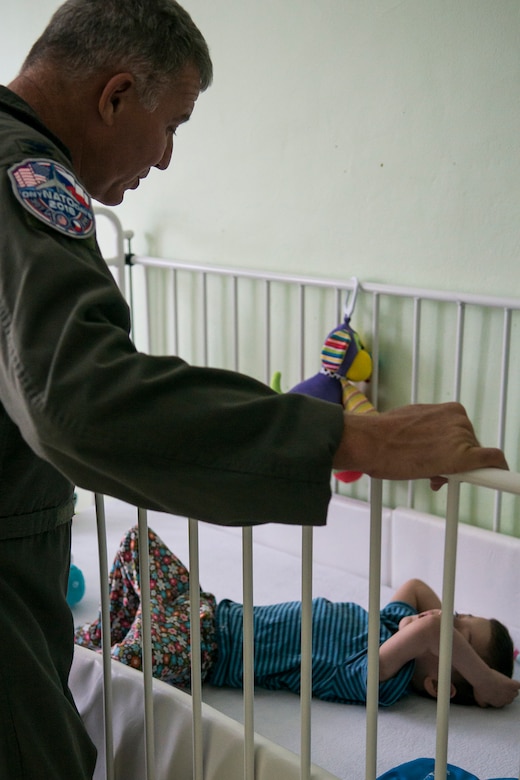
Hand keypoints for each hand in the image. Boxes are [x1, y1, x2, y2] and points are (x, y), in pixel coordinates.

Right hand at [332, 402, 507, 481]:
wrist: (372, 442)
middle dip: (454, 460)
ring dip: (456, 469)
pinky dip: (498, 471)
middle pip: (469, 446)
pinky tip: (500, 479)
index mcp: (448, 410)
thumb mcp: (411, 425)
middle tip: (430, 470)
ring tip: (427, 472)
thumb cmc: (383, 436)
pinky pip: (491, 463)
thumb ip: (429, 436)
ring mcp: (462, 437)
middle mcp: (459, 420)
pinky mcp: (464, 456)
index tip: (448, 455)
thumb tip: (435, 453)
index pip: (462, 433)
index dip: (455, 448)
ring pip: (474, 458)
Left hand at [473, 669, 519, 707]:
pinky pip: (518, 685)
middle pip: (510, 698)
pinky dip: (518, 685)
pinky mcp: (512, 685)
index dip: (499, 696)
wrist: (482, 678)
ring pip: (515, 693)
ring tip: (506, 684)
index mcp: (499, 704)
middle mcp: (506, 700)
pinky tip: (515, 684)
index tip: (495, 690)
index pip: (503, 702)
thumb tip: (484, 706)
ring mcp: (510, 693)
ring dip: (511, 689)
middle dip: (505, 693)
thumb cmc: (479, 687)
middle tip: (499, 687)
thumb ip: (483, 704)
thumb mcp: (478, 699)